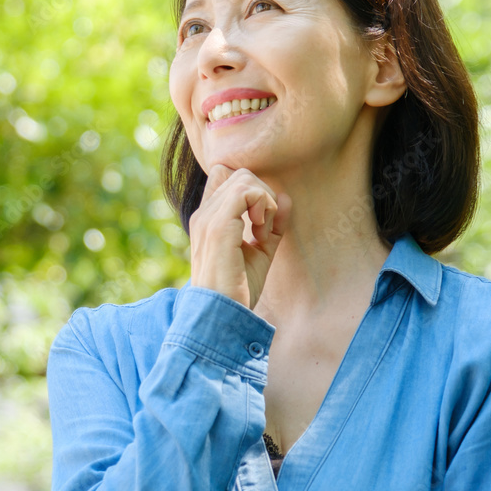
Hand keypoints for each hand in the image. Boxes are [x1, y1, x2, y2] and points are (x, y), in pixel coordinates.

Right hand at [188, 165, 291, 309]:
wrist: (221, 316)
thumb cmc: (237, 290)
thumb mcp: (259, 252)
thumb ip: (272, 225)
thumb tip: (286, 197)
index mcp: (207, 219)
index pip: (224, 176)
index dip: (251, 191)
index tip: (260, 221)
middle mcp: (203, 214)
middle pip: (241, 175)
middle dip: (263, 196)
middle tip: (265, 230)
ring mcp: (208, 218)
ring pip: (246, 179)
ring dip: (265, 203)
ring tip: (263, 234)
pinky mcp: (219, 226)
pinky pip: (248, 192)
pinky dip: (264, 207)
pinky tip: (262, 233)